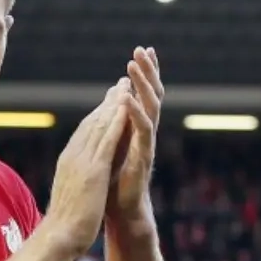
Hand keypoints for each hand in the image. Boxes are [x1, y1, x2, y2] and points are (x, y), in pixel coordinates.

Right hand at [41, 79, 131, 257]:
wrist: (59, 237)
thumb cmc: (64, 224)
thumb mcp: (70, 195)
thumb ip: (75, 181)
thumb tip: (79, 180)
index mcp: (69, 162)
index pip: (84, 133)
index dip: (98, 115)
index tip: (110, 101)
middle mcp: (73, 156)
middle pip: (92, 123)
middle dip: (108, 102)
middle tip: (121, 83)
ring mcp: (81, 161)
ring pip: (99, 125)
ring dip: (114, 104)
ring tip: (127, 85)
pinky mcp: (92, 170)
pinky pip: (107, 140)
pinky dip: (116, 121)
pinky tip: (126, 107)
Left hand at [107, 46, 163, 223]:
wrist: (120, 211)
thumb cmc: (113, 180)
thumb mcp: (110, 146)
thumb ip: (113, 124)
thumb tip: (111, 102)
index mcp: (135, 128)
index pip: (142, 94)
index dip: (144, 73)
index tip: (142, 50)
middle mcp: (144, 133)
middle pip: (151, 95)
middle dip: (147, 72)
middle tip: (142, 50)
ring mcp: (146, 145)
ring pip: (150, 109)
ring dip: (142, 86)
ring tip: (134, 66)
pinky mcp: (143, 158)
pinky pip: (143, 133)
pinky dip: (135, 115)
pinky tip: (129, 101)